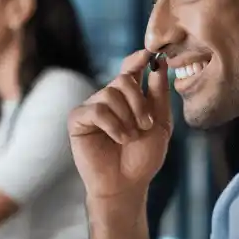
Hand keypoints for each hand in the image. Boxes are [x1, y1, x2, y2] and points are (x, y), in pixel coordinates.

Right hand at [67, 49, 171, 200]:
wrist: (126, 184)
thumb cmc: (143, 157)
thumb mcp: (160, 124)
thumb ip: (159, 94)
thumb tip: (159, 62)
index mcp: (128, 97)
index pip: (130, 69)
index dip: (138, 59)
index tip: (148, 54)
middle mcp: (108, 98)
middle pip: (123, 79)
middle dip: (139, 102)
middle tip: (146, 125)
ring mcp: (92, 107)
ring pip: (110, 94)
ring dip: (127, 117)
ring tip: (130, 138)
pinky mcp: (78, 120)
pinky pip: (96, 110)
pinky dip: (112, 125)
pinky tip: (119, 139)